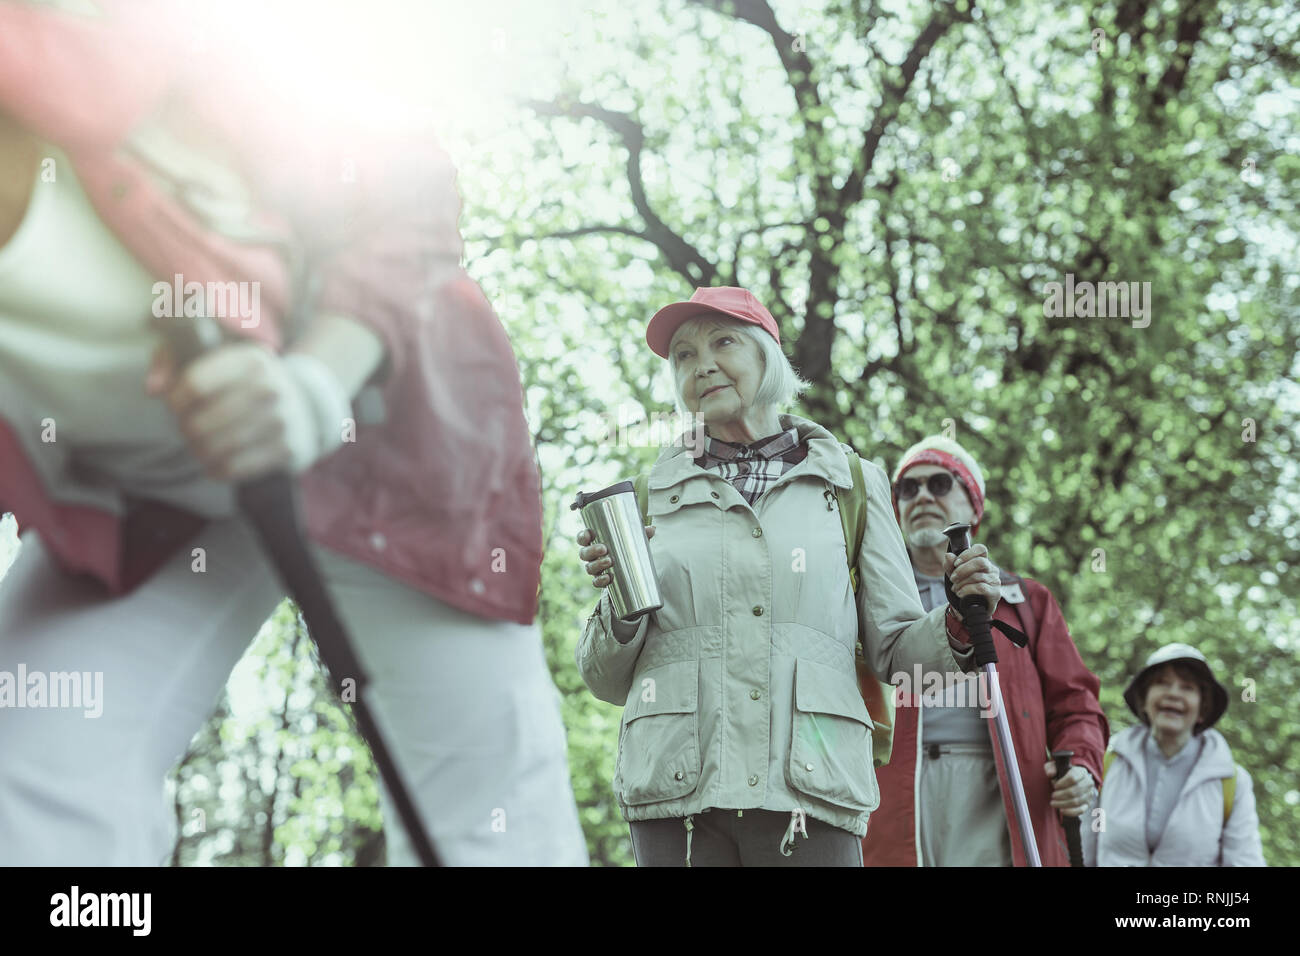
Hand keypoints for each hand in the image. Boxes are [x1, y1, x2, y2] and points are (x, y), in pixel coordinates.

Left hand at [147, 341, 318, 482]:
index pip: (195, 385)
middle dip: (185, 429)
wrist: (308, 406)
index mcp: (251, 359)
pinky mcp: (286, 449)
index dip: (175, 401)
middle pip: (199, 423)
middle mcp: (270, 388)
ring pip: (214, 449)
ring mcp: (281, 420)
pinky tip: (216, 462)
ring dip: (198, 451)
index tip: (176, 404)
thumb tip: (153, 390)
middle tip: (189, 427)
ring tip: (200, 445)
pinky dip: (216, 469)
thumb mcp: (217, 357)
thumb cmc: (246, 381)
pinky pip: (233, 468)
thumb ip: (173, 360)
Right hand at [577, 526, 655, 587]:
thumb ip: (640, 534)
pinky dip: (601, 580)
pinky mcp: (600, 580)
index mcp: (594, 542)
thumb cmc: (626, 548)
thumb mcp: (633, 540)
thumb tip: (652, 529)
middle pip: (584, 553)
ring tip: (610, 562)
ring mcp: (594, 569)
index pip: (583, 538)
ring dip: (598, 565)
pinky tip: (608, 577)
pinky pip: (596, 582)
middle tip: (604, 549)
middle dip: (592, 550)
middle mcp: (591, 556)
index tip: (589, 534)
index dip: (582, 536)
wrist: (628, 570)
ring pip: (589, 568)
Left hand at [943, 545, 1000, 617]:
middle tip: (953, 578)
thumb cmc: (966, 589)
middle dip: (962, 570)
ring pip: (977, 576)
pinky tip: (960, 593)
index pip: (981, 549)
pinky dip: (967, 590)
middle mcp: (992, 569)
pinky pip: (980, 588)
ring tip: (955, 589)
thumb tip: (948, 555)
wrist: (972, 609)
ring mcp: (995, 581)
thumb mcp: (955, 576)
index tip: (956, 563)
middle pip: (980, 562)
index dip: (967, 554)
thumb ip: (950, 566)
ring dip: (962, 583)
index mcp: (983, 561)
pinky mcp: (995, 593)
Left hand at [1045, 762, 1095, 816]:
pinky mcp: (1088, 804)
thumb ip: (1050, 768)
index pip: (1073, 778)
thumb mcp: (1054, 767)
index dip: (1062, 783)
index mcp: (1081, 772)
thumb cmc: (1061, 773)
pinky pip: (1081, 810)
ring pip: (1077, 801)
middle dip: (1061, 795)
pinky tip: (1061, 810)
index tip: (1055, 786)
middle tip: (1052, 796)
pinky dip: (1070, 812)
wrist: (1070, 781)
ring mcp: (1089, 794)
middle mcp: (1088, 783)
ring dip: (1063, 803)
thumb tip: (1051, 774)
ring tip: (1053, 803)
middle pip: (1074, 791)